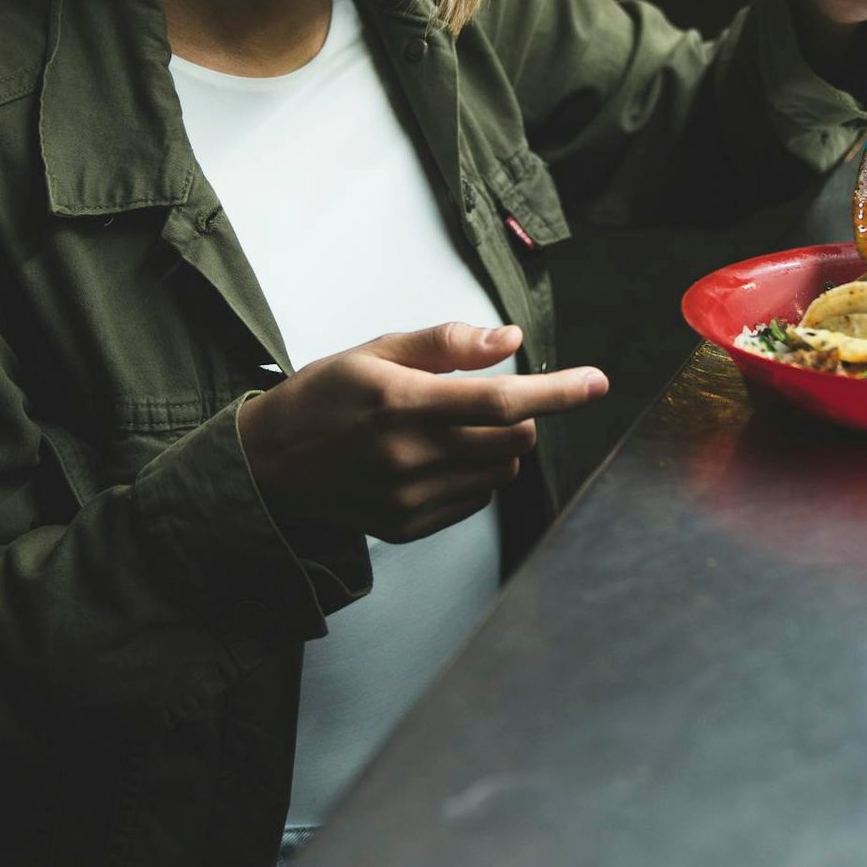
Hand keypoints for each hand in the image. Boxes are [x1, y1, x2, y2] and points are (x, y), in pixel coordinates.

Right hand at [236, 320, 608, 542]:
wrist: (270, 464)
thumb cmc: (324, 397)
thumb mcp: (377, 350)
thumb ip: (447, 344)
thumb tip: (510, 340)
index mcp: (402, 402)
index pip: (501, 401)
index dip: (557, 391)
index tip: (597, 381)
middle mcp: (409, 456)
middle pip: (513, 441)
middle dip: (522, 416)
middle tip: (490, 399)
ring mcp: (410, 498)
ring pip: (501, 473)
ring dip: (502, 447)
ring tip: (458, 428)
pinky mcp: (409, 526)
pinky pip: (475, 500)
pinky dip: (476, 476)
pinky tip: (439, 458)